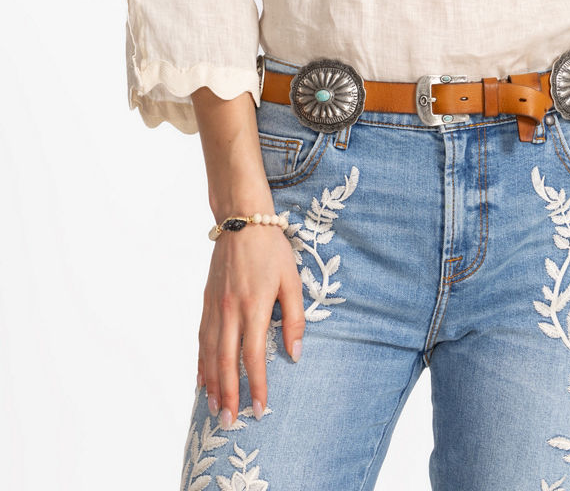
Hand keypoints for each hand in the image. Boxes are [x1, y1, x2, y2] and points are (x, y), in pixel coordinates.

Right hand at [197, 222, 305, 426]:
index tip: (259, 409)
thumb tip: (295, 354)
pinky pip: (201, 338)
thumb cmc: (272, 249)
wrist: (241, 220)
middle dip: (229, 394)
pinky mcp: (206, 301)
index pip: (254, 356)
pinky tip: (202, 379)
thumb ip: (294, 318)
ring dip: (212, 384)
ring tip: (215, 409)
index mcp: (254, 306)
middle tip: (230, 422)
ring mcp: (214, 306)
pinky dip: (201, 362)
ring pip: (209, 353)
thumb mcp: (292, 280)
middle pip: (226, 361)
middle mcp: (230, 310)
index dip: (256, 385)